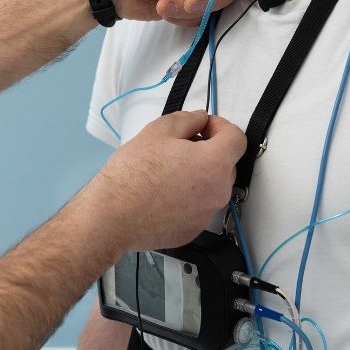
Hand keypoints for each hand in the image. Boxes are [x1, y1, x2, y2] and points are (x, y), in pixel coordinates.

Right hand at [83, 110, 246, 251]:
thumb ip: (189, 119)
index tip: (203, 126)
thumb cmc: (133, 173)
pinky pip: (198, 206)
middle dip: (208, 150)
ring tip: (167, 170)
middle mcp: (218, 192)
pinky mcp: (193, 230)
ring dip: (198, 173)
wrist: (113, 215)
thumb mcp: (159, 130)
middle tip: (179, 146)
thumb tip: (201, 119)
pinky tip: (162, 192)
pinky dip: (188, 196)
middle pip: (226, 163)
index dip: (220, 126)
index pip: (237, 138)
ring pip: (212, 186)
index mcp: (215, 164)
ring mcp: (206, 215)